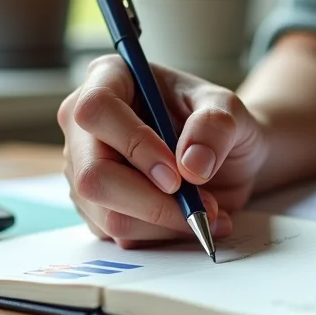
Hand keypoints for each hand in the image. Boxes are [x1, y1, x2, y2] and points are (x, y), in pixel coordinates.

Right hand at [59, 56, 268, 247]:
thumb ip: (216, 127)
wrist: (225, 158)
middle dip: (151, 201)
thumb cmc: (218, 124)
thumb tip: (191, 165)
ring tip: (209, 213)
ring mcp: (84, 169)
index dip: (134, 144)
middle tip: (201, 207)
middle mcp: (84, 126)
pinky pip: (120, 235)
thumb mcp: (230, 112)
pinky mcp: (95, 208)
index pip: (97, 110)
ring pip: (108, 214)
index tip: (177, 174)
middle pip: (93, 175)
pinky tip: (192, 220)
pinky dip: (163, 235)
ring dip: (165, 223)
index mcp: (109, 79)